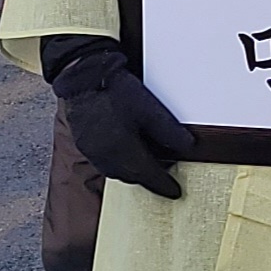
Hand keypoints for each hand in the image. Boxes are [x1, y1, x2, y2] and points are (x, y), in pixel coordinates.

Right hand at [49, 39, 197, 198]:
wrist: (84, 77)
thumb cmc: (114, 90)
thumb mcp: (148, 108)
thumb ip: (168, 130)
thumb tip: (187, 146)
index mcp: (124, 152)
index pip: (149, 176)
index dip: (164, 186)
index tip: (175, 192)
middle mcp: (107, 158)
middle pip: (133, 177)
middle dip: (149, 180)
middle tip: (164, 179)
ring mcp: (93, 152)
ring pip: (117, 172)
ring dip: (133, 173)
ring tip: (146, 166)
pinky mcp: (85, 144)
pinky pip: (105, 163)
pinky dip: (119, 164)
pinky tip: (125, 154)